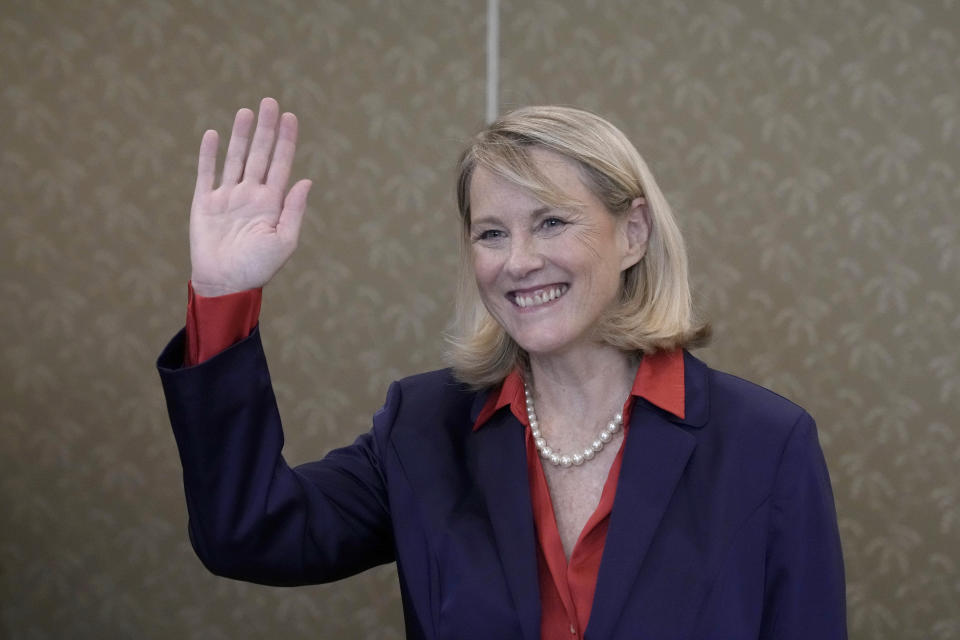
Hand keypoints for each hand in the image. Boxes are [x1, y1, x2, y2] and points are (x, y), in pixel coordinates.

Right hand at [189, 97, 311, 296]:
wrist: (225, 284)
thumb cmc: (257, 268)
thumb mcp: (284, 241)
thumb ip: (294, 210)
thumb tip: (307, 180)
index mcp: (272, 203)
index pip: (281, 164)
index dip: (286, 140)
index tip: (291, 117)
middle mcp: (251, 195)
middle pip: (259, 154)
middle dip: (266, 129)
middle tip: (270, 102)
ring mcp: (227, 197)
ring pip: (235, 158)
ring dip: (240, 136)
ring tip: (247, 112)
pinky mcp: (204, 203)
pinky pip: (206, 174)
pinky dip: (208, 155)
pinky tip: (213, 134)